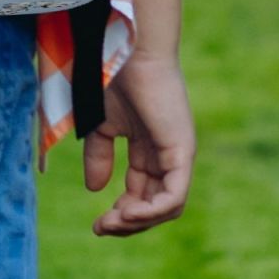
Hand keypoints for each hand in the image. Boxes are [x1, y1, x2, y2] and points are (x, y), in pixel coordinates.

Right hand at [83, 49, 194, 235]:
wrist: (126, 50)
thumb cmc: (113, 77)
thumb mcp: (100, 125)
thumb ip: (99, 155)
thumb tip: (95, 190)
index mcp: (150, 149)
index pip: (141, 193)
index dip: (121, 213)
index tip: (97, 224)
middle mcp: (168, 155)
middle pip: (155, 206)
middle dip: (128, 223)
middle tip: (102, 228)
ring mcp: (178, 154)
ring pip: (168, 207)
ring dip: (139, 221)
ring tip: (113, 221)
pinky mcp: (183, 151)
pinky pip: (175, 196)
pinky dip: (153, 210)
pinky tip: (128, 213)